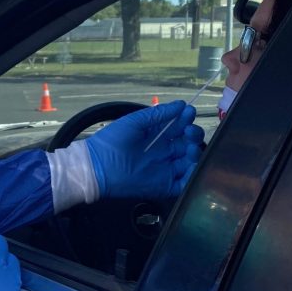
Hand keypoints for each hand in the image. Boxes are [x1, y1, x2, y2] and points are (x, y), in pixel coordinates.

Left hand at [85, 100, 203, 199]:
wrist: (97, 166)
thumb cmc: (112, 141)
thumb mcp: (135, 122)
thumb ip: (158, 114)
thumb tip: (180, 104)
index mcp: (156, 136)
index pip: (178, 127)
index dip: (186, 119)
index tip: (189, 111)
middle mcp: (163, 152)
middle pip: (187, 143)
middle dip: (193, 134)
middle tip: (189, 130)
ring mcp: (165, 169)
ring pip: (189, 161)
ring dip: (194, 152)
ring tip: (189, 146)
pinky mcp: (164, 186)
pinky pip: (184, 182)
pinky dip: (192, 175)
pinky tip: (191, 164)